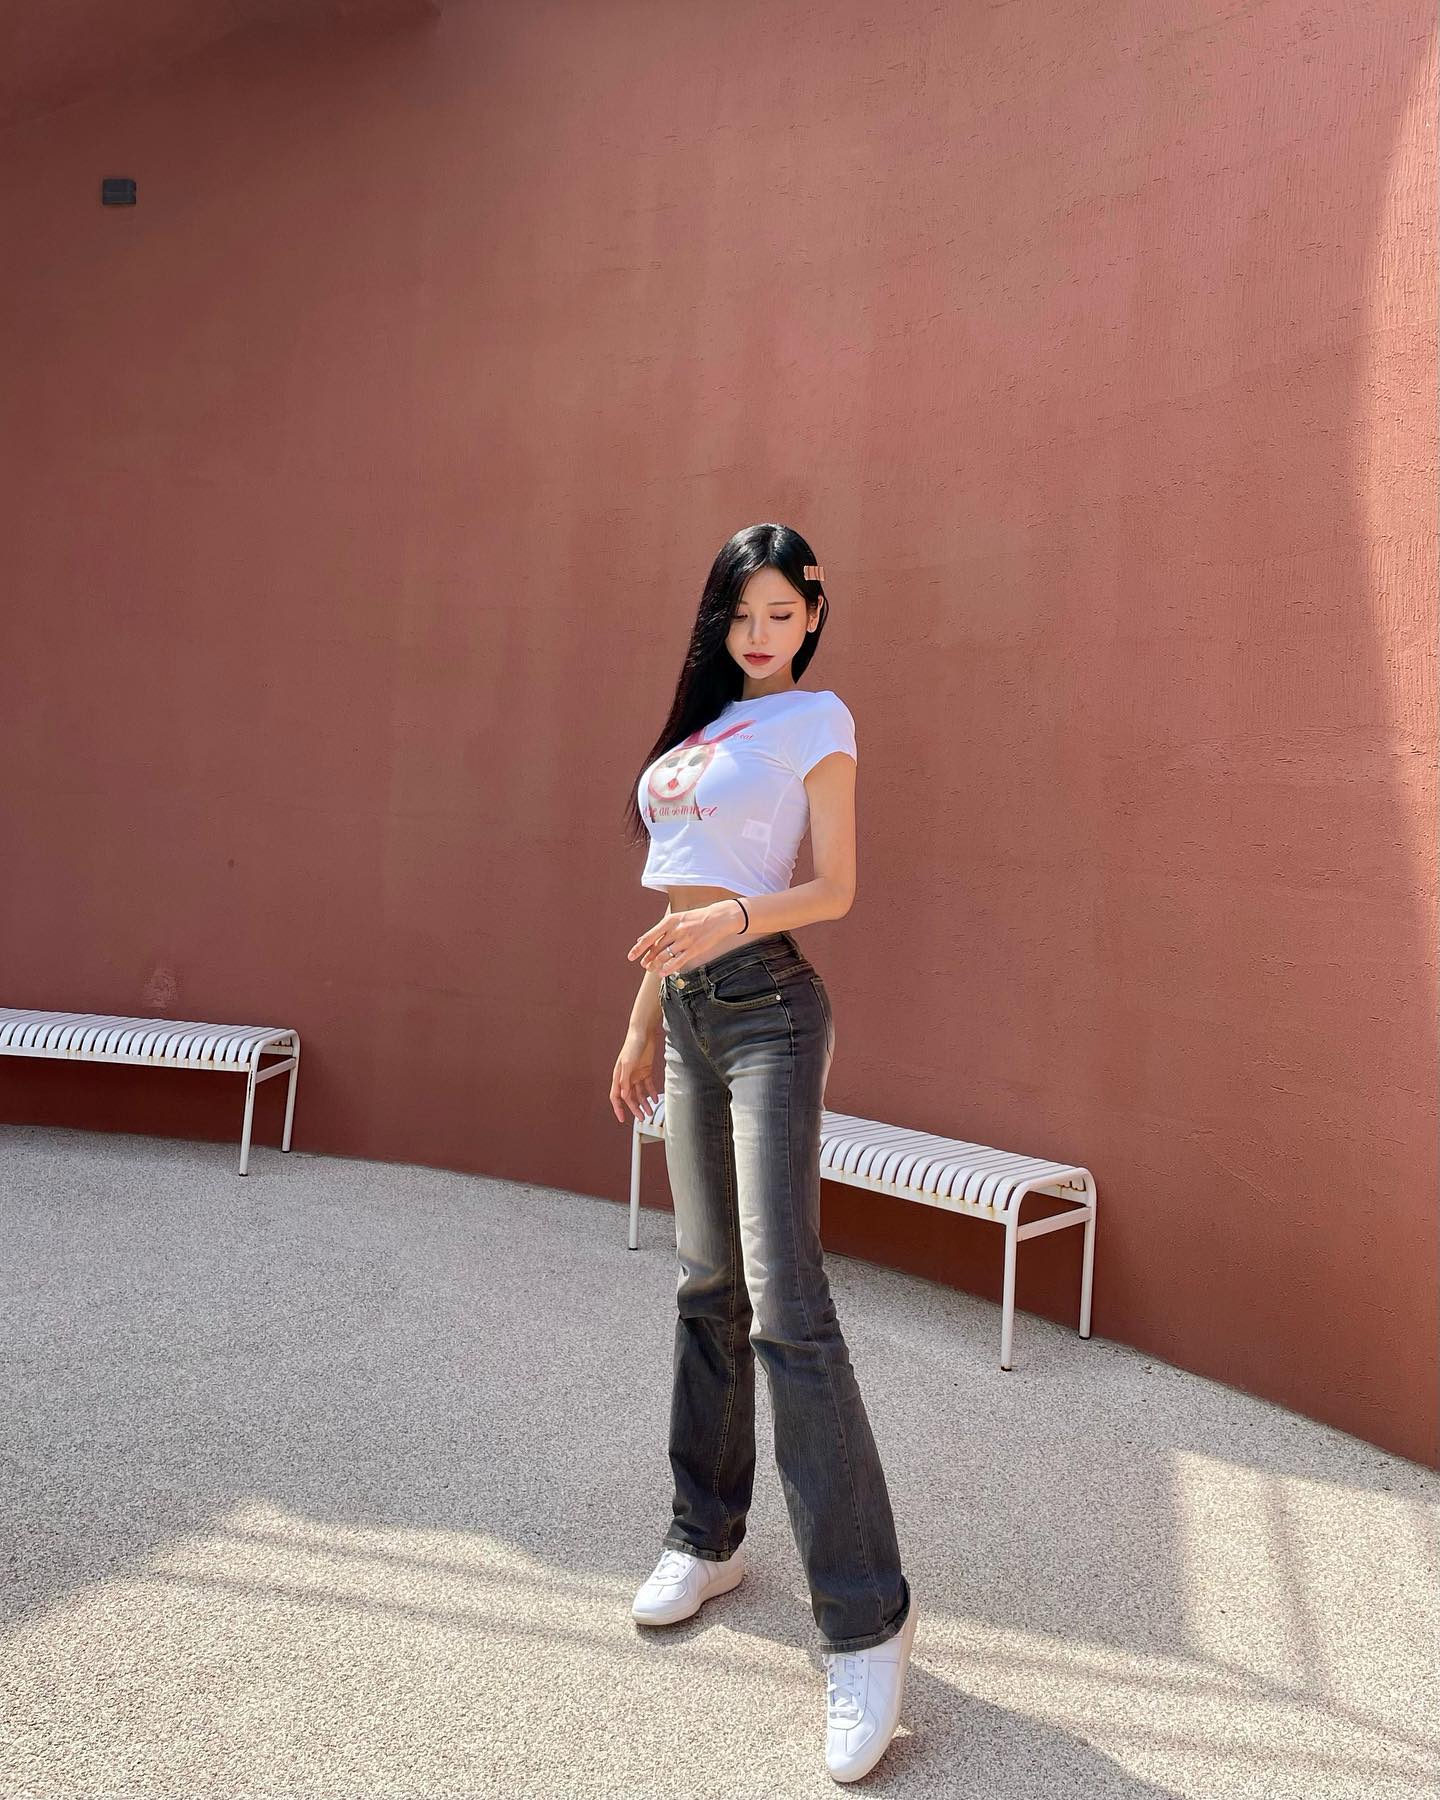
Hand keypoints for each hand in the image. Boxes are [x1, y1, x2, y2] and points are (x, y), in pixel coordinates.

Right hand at [611, 1025, 661, 1123]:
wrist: (643, 1032)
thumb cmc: (632, 1045)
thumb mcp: (628, 1063)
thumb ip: (625, 1080)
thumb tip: (624, 1095)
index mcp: (619, 1076)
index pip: (616, 1096)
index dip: (618, 1108)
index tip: (622, 1119)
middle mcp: (627, 1077)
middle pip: (629, 1097)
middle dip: (635, 1108)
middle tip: (642, 1118)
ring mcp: (636, 1074)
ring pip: (639, 1093)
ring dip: (644, 1103)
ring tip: (651, 1111)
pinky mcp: (646, 1070)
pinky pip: (648, 1085)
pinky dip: (652, 1093)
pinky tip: (656, 1099)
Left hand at [628, 901, 744, 974]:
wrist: (719, 917)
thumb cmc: (697, 918)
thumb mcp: (678, 918)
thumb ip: (661, 929)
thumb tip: (642, 939)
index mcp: (670, 921)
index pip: (649, 936)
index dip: (638, 948)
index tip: (631, 957)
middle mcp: (676, 930)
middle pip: (656, 948)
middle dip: (647, 959)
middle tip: (644, 965)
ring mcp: (685, 940)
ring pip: (665, 956)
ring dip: (656, 965)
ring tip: (651, 969)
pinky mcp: (694, 949)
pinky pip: (678, 962)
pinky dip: (668, 969)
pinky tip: (663, 973)